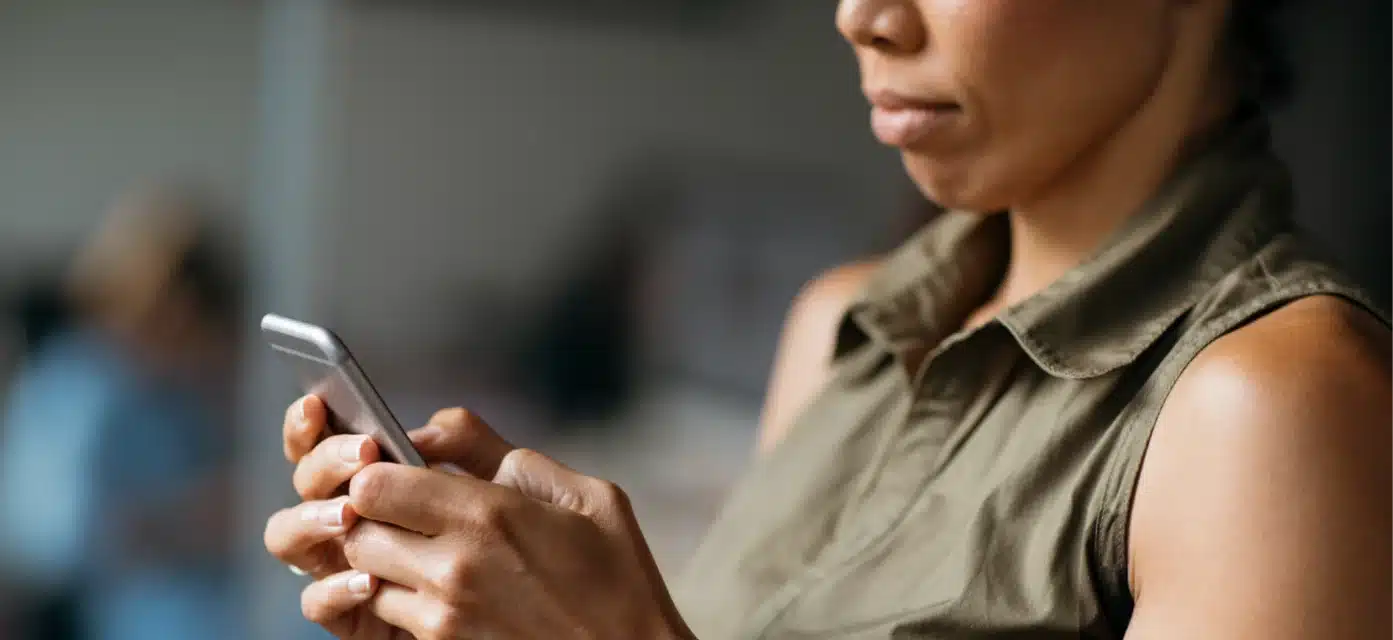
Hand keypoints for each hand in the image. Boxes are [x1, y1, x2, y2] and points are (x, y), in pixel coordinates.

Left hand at [265, 398, 691, 638]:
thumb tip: (429, 429)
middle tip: (406, 510)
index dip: (376, 472)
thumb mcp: (582, 494)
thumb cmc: (618, 578)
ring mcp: (444, 616)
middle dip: (372, 514)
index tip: (399, 469)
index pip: (374, 484)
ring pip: (366, 575)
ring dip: (384, 559)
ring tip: (426, 552)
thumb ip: (497, 452)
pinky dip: (403, 599)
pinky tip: (444, 590)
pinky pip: (391, 615)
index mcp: (489, 514)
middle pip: (357, 530)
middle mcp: (455, 566)